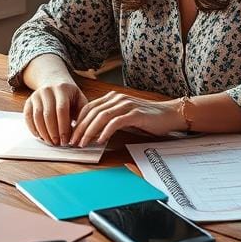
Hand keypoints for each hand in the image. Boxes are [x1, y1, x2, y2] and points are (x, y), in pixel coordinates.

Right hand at [23, 81, 87, 145]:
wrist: (55, 83)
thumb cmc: (70, 97)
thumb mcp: (80, 101)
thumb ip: (82, 115)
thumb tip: (79, 134)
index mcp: (62, 89)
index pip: (61, 109)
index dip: (63, 127)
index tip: (66, 140)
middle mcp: (47, 90)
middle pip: (48, 114)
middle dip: (53, 132)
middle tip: (58, 143)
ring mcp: (36, 95)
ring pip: (37, 117)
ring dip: (43, 133)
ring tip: (51, 142)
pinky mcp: (28, 101)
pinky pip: (28, 117)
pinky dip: (33, 129)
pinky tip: (40, 136)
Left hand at [69, 91, 184, 146]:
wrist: (169, 115)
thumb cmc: (147, 118)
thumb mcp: (124, 116)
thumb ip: (109, 119)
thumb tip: (92, 131)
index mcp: (113, 97)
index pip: (88, 108)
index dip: (77, 121)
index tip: (71, 134)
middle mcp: (117, 98)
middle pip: (92, 112)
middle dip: (80, 129)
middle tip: (73, 142)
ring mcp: (126, 105)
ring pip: (101, 117)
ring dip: (89, 131)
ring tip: (83, 143)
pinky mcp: (135, 114)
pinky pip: (115, 122)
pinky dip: (105, 132)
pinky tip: (100, 140)